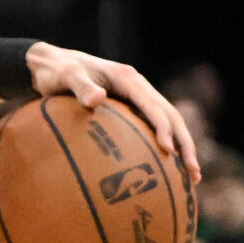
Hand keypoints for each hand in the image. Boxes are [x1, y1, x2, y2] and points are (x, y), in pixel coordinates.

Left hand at [25, 45, 199, 180]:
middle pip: (171, 117)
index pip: (154, 106)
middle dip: (185, 144)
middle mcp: (138, 87)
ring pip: (168, 124)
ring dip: (182, 149)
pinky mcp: (129, 108)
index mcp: (128, 79)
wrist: (50, 64)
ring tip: (192, 178)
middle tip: (193, 173)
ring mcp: (136, 98)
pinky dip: (164, 147)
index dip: (163, 128)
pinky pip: (152, 128)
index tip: (167, 151)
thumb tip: (98, 100)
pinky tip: (166, 170)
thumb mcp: (65, 76)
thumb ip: (80, 87)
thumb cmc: (56, 71)